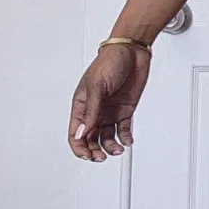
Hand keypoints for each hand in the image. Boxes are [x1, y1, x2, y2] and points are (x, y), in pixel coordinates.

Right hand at [68, 43, 150, 161]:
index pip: (76, 133)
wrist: (132, 51)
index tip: (87, 156)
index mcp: (81, 105)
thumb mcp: (97, 86)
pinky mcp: (124, 111)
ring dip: (111, 147)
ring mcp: (110, 112)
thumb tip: (82, 133)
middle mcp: (95, 111)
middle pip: (90, 139)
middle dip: (94, 151)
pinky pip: (123, 130)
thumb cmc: (109, 61)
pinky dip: (125, 138)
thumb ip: (90, 111)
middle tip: (102, 157)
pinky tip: (127, 140)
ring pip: (106, 138)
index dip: (79, 147)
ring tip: (118, 149)